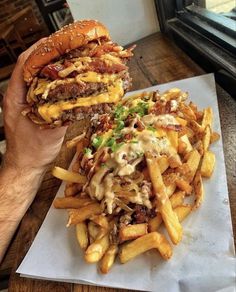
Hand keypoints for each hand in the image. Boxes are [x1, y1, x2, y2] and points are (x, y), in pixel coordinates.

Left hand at [3, 40, 67, 171]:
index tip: (54, 42)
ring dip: (50, 67)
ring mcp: (25, 101)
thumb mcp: (49, 134)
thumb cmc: (32, 152)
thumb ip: (62, 116)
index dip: (39, 50)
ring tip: (67, 60)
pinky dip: (53, 81)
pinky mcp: (32, 107)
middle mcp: (19, 96)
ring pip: (36, 76)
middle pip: (30, 67)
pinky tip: (65, 80)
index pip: (24, 65)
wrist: (26, 165)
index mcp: (16, 98)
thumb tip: (78, 101)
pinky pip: (42, 88)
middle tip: (65, 48)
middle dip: (47, 55)